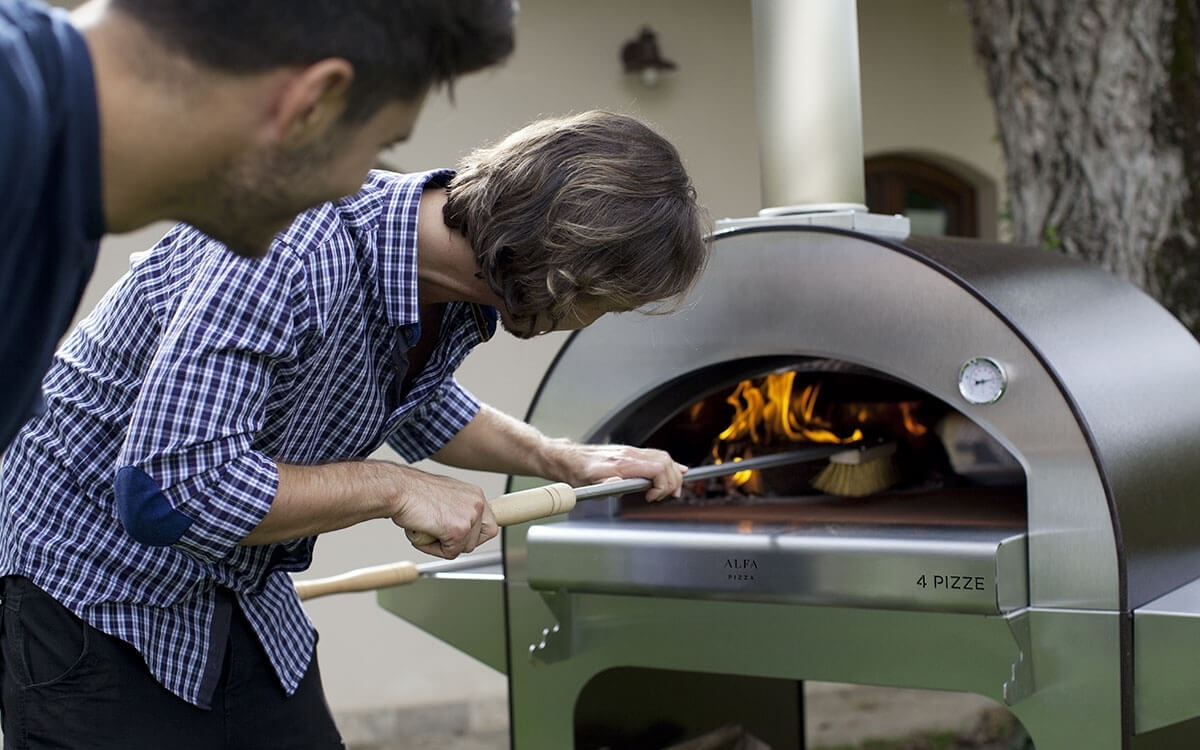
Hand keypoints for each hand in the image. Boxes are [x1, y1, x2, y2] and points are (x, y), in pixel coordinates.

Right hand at [390, 471, 497, 558]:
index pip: (489, 524)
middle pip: (479, 539)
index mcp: (475, 494)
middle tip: (440, 534)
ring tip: (428, 529)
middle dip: (460, 542)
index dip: (473, 534)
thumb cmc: (413, 492)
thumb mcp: (444, 496)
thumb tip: (461, 526)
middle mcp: (477, 503)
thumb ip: (457, 509)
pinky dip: (434, 549)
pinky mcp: (458, 530)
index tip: (464, 535)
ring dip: (444, 545)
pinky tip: (424, 532)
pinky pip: (450, 553)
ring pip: (464, 548)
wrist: (398, 489)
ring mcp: (470, 517)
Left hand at [551, 441, 686, 501]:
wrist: (569, 458)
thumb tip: (620, 487)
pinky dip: (668, 464)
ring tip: (674, 489)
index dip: (663, 485)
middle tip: (669, 496)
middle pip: (665, 462)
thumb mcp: (588, 484)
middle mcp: (629, 454)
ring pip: (663, 457)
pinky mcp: (630, 454)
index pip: (658, 468)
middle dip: (674, 481)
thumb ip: (606, 485)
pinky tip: (677, 469)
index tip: (652, 497)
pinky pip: (655, 456)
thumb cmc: (577, 472)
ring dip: (673, 473)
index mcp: (623, 463)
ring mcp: (631, 452)